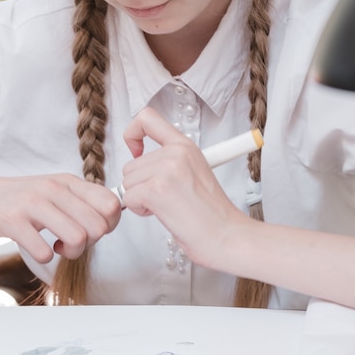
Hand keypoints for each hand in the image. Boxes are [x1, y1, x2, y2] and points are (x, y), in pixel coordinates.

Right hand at [0, 174, 121, 262]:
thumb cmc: (23, 200)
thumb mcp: (56, 191)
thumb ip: (83, 201)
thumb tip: (113, 216)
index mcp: (69, 182)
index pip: (112, 204)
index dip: (109, 225)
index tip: (91, 230)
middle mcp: (54, 188)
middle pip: (99, 226)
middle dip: (90, 244)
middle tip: (71, 242)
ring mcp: (33, 203)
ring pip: (77, 238)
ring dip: (70, 253)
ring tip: (56, 247)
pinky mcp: (12, 221)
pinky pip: (44, 252)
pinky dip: (44, 257)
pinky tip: (37, 247)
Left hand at [122, 107, 244, 267]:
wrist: (227, 236)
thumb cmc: (211, 214)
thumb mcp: (194, 172)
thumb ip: (169, 161)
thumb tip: (139, 162)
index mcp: (185, 146)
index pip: (147, 118)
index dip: (132, 134)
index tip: (136, 152)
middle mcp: (176, 153)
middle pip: (130, 164)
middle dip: (139, 185)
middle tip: (165, 198)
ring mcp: (166, 169)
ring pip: (127, 182)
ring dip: (140, 199)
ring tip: (167, 207)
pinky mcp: (157, 189)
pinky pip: (128, 197)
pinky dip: (139, 210)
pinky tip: (162, 213)